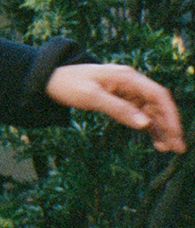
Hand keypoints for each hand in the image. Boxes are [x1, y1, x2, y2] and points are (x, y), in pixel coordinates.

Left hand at [45, 64, 185, 152]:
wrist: (50, 80)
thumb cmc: (68, 84)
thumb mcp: (91, 96)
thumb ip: (118, 109)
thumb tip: (145, 124)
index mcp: (127, 77)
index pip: (158, 95)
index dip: (170, 114)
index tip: (176, 133)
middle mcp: (131, 84)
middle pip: (158, 105)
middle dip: (169, 125)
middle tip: (178, 148)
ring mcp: (127, 92)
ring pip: (152, 112)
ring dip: (161, 129)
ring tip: (169, 149)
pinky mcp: (121, 101)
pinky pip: (140, 115)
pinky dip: (149, 128)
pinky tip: (156, 142)